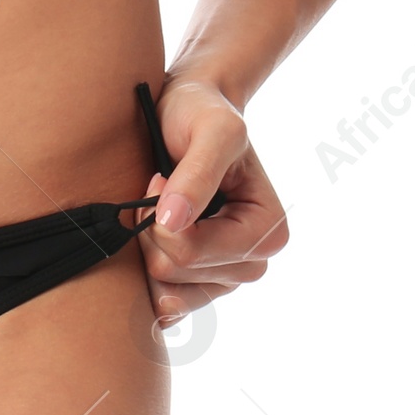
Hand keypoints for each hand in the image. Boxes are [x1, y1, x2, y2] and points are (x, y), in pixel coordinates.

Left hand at [135, 76, 288, 325]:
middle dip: (151, 230)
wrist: (189, 110)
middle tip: (155, 185)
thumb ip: (197, 174)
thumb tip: (173, 223)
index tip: (160, 176)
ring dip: (145, 245)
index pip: (192, 252)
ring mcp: (225, 278)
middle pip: (175, 273)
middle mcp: (252, 263)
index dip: (161, 216)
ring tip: (155, 205)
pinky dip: (145, 274)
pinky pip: (163, 304)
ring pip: (163, 289)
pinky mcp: (200, 284)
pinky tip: (150, 236)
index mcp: (269, 233)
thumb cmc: (202, 113)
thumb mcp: (210, 130)